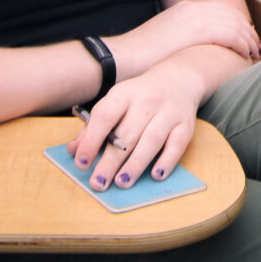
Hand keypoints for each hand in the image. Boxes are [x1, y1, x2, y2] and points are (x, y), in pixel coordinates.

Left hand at [67, 61, 201, 188]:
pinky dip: (166, 161)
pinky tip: (156, 175)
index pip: (105, 116)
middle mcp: (148, 100)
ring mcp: (169, 112)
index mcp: (125, 93)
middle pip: (127, 134)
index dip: (92, 140)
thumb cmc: (141, 95)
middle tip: (99, 183)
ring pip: (151, 141)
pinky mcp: (186, 124)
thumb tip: (74, 149)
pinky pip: (176, 145)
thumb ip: (96, 124)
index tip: (82, 162)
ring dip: (135, 164)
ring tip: (121, 182)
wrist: (179, 79)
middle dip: (111, 161)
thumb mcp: (117, 100)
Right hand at [106, 0, 260, 79]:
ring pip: (235, 24)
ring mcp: (196, 17)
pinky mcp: (198, 30)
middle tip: (256, 47)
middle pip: (232, 15)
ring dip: (248, 39)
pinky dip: (242, 44)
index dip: (237, 24)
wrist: (123, 57)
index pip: (221, 11)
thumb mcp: (165, 41)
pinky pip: (231, 34)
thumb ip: (183, 40)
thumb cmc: (140, 58)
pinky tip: (246, 56)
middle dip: (247, 31)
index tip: (246, 39)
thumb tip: (195, 51)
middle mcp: (193, 8)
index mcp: (186, 8)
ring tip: (254, 54)